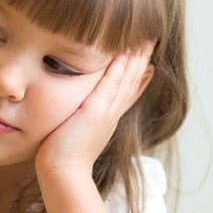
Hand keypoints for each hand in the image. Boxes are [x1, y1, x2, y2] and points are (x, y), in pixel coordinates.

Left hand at [36, 41, 154, 176]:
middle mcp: (112, 113)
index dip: (138, 79)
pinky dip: (121, 65)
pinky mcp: (97, 109)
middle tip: (152, 41)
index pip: (127, 94)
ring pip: (127, 78)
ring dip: (137, 57)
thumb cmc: (60, 158)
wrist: (62, 173)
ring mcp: (107, 111)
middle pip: (132, 82)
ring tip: (147, 39)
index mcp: (107, 119)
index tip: (148, 65)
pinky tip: (127, 50)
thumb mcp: (74, 135)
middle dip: (142, 61)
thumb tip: (70, 119)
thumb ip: (76, 123)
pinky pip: (112, 81)